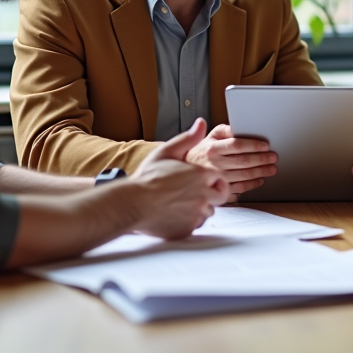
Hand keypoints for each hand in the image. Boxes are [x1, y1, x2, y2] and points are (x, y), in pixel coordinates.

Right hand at [130, 119, 228, 238]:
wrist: (131, 204)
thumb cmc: (147, 178)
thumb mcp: (167, 151)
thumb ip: (188, 138)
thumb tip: (201, 123)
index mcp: (201, 175)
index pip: (221, 177)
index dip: (213, 178)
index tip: (202, 179)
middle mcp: (203, 195)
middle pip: (221, 196)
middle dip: (212, 193)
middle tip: (195, 192)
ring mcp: (196, 213)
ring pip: (208, 211)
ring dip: (200, 207)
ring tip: (180, 202)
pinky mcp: (189, 228)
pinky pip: (196, 224)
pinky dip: (189, 220)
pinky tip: (175, 212)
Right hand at [185, 123, 277, 201]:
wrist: (179, 175)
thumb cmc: (196, 155)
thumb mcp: (206, 137)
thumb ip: (222, 131)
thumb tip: (237, 126)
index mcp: (211, 149)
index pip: (236, 145)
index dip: (253, 145)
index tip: (265, 145)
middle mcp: (213, 165)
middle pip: (243, 162)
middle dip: (262, 159)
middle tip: (273, 157)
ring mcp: (215, 180)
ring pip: (243, 176)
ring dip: (260, 172)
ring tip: (271, 168)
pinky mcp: (217, 192)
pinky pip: (239, 189)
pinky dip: (252, 185)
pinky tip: (259, 180)